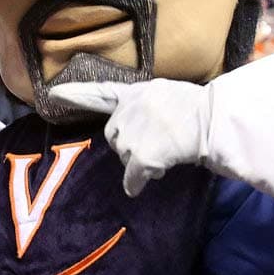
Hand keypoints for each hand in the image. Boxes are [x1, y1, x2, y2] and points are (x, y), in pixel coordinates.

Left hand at [52, 33, 273, 228]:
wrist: (221, 122)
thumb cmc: (210, 113)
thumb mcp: (176, 99)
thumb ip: (155, 109)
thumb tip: (148, 133)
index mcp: (143, 91)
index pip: (102, 91)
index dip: (76, 93)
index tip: (51, 92)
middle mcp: (132, 107)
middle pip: (114, 135)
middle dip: (130, 143)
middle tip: (159, 145)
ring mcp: (135, 130)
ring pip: (125, 155)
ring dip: (140, 161)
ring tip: (169, 152)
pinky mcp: (141, 154)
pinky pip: (133, 177)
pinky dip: (139, 183)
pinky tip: (151, 182)